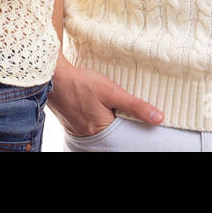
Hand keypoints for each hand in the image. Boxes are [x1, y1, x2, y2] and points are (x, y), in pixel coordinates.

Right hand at [48, 61, 162, 137]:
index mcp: (102, 131)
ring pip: (101, 129)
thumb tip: (158, 118)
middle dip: (119, 123)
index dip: (133, 127)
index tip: (137, 118)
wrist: (53, 76)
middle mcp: (89, 135)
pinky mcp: (71, 123)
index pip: (125, 136)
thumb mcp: (112, 92)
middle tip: (120, 108)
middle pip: (112, 134)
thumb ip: (135, 106)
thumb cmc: (82, 83)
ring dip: (107, 120)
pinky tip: (95, 106)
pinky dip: (95, 118)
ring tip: (109, 106)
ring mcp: (78, 130)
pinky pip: (89, 125)